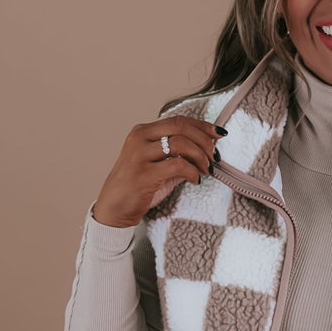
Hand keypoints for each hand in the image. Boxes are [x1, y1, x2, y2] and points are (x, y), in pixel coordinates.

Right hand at [93, 116, 224, 227]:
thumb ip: (179, 157)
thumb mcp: (159, 167)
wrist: (114, 210)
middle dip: (204, 140)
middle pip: (181, 127)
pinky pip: (178, 165)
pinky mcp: (144, 173)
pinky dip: (192, 171)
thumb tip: (206, 152)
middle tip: (214, 156)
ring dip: (200, 156)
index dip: (202, 126)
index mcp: (142, 132)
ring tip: (206, 169)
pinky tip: (194, 180)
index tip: (218, 134)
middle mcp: (139, 138)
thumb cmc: (137, 188)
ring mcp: (140, 155)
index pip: (178, 120)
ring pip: (181, 143)